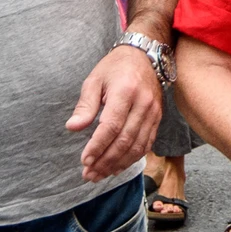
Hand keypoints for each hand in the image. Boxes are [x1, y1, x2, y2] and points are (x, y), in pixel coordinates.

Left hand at [67, 45, 163, 180]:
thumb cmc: (115, 67)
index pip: (111, 126)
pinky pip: (146, 144)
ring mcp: (153, 113)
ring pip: (137, 146)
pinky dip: (132, 159)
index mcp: (125, 92)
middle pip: (124, 140)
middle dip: (105, 161)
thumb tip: (73, 128)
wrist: (145, 56)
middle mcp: (143, 104)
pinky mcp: (158, 119)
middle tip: (89, 175)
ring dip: (118, 164)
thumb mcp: (94, 80)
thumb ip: (85, 105)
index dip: (97, 146)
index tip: (84, 161)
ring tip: (100, 175)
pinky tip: (118, 166)